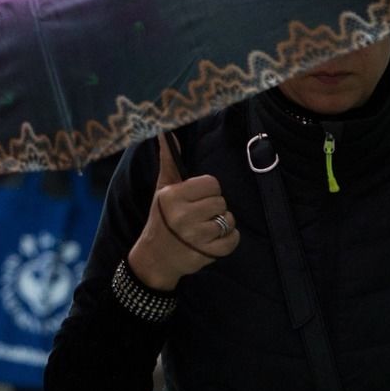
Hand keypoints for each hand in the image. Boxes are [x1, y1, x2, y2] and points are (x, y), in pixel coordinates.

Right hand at [127, 134, 238, 290]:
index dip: (207, 191)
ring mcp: (195, 235)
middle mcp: (183, 215)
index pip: (211, 183)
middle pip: (221, 201)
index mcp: (172, 196)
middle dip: (213, 208)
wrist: (156, 257)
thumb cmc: (161, 218)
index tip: (196, 199)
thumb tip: (166, 133)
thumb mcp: (162, 189)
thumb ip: (168, 161)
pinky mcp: (207, 252)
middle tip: (198, 216)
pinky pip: (233, 239)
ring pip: (228, 219)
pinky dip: (228, 240)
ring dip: (221, 224)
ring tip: (204, 229)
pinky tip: (212, 241)